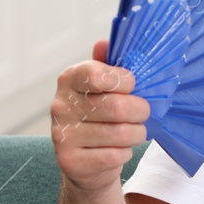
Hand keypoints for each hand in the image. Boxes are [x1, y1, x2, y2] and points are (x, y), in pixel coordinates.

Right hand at [51, 39, 150, 192]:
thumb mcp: (104, 85)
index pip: (100, 75)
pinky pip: (115, 156)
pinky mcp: (69, 161)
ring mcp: (61, 134)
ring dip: (136, 133)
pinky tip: (118, 149)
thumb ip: (109, 63)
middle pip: (118, 107)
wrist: (85, 160)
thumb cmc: (101, 115)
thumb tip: (105, 42)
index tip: (132, 85)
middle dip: (141, 111)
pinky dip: (125, 153)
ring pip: (120, 133)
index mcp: (69, 79)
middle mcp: (60, 105)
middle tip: (143, 113)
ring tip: (134, 131)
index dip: (125, 81)